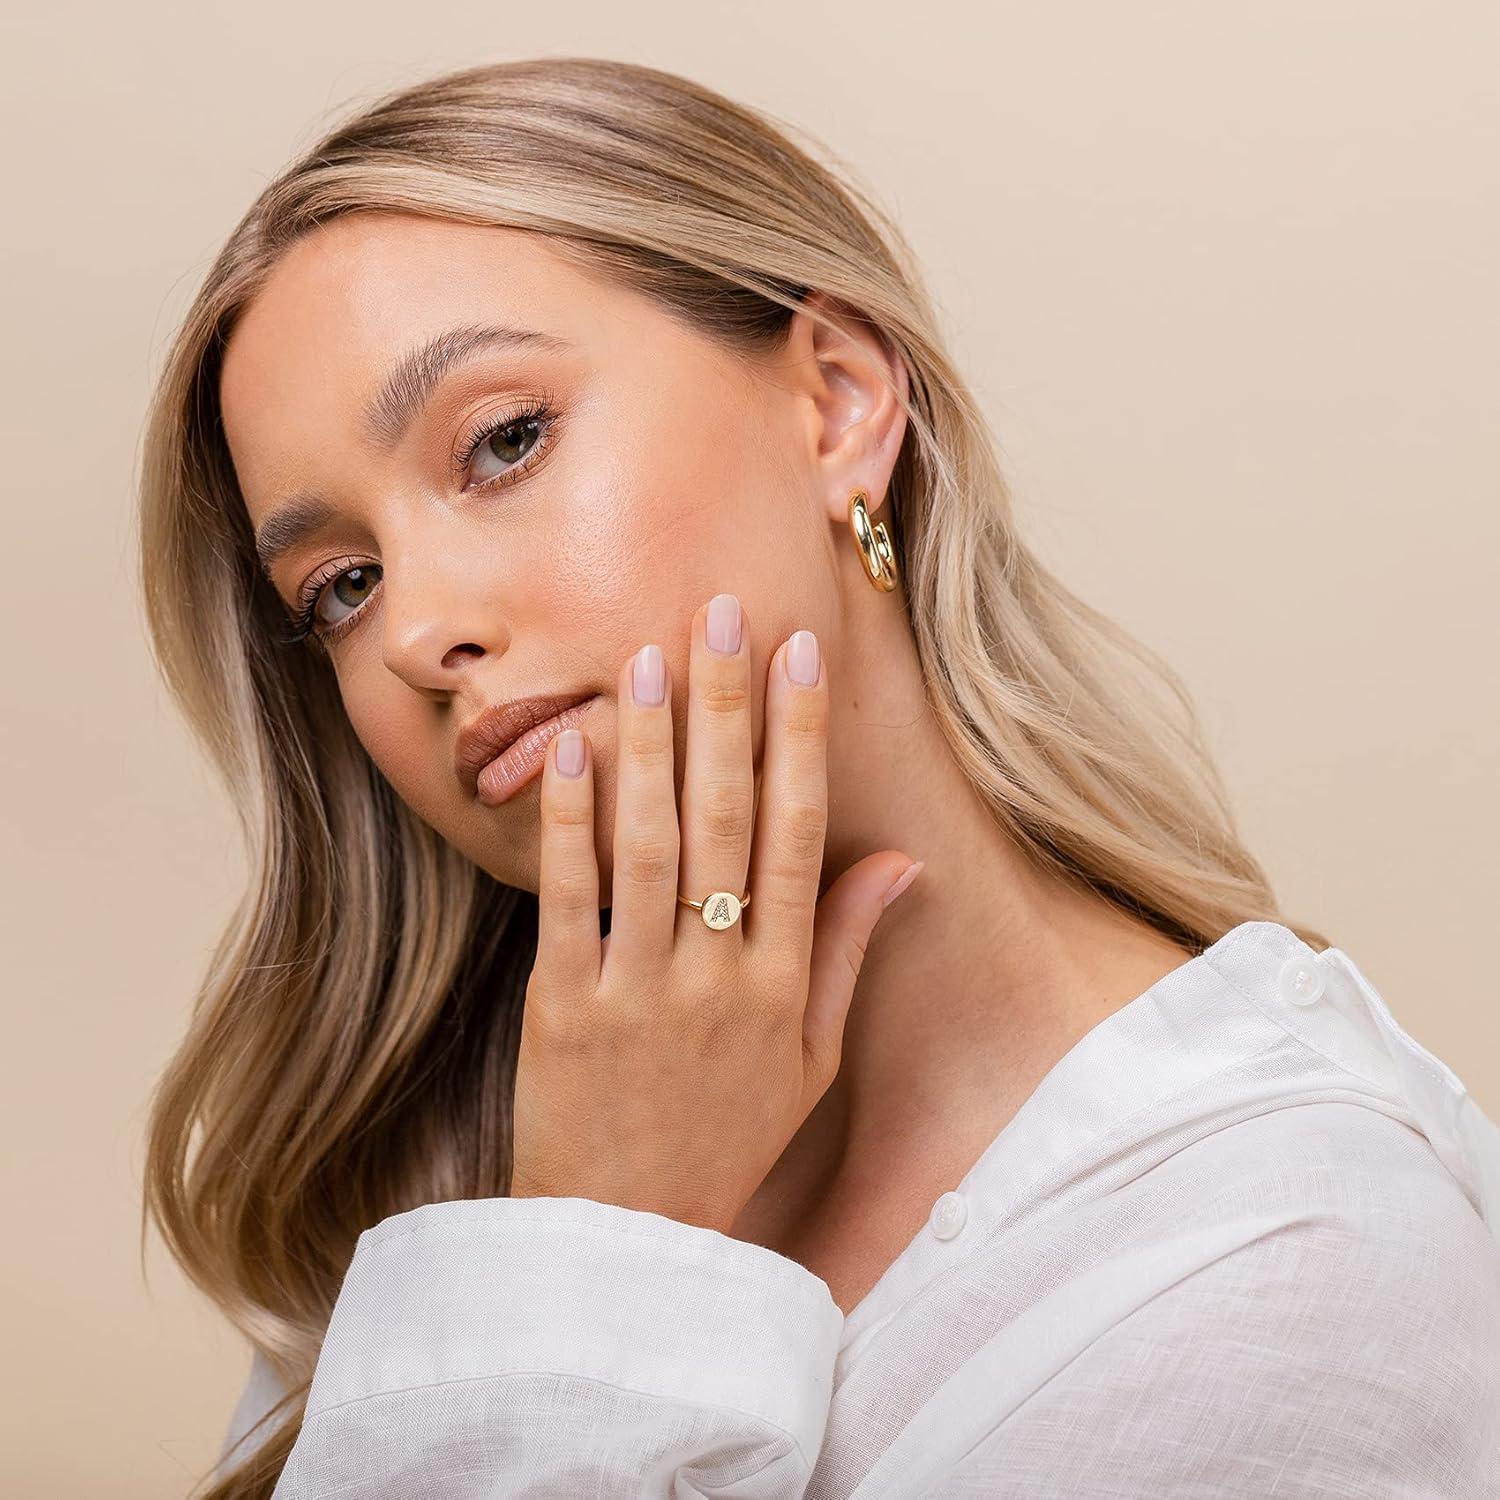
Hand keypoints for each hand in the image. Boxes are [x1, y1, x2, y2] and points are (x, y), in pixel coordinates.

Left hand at [508, 592, 921, 1234]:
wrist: (628, 1237)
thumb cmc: (725, 1138)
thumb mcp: (812, 1060)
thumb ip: (848, 953)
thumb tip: (900, 864)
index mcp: (785, 984)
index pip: (800, 834)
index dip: (801, 739)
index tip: (799, 657)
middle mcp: (719, 974)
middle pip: (727, 818)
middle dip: (727, 708)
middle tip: (722, 613)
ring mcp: (638, 988)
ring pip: (650, 842)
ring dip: (651, 743)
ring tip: (648, 655)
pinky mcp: (562, 1005)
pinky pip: (569, 897)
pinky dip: (567, 819)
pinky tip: (568, 747)